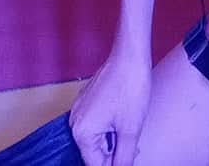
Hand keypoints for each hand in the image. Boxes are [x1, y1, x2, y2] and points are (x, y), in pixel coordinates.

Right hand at [69, 47, 151, 165]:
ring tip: (130, 131)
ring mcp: (79, 108)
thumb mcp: (130, 128)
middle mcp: (74, 121)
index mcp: (81, 132)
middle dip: (113, 153)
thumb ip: (123, 157)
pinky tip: (123, 120)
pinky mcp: (86, 99)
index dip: (114, 165)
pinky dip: (108, 126)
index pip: (95, 164)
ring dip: (112, 140)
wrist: (131, 54)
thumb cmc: (131, 88)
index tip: (128, 159)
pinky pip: (94, 122)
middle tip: (134, 147)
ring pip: (95, 136)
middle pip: (93, 151)